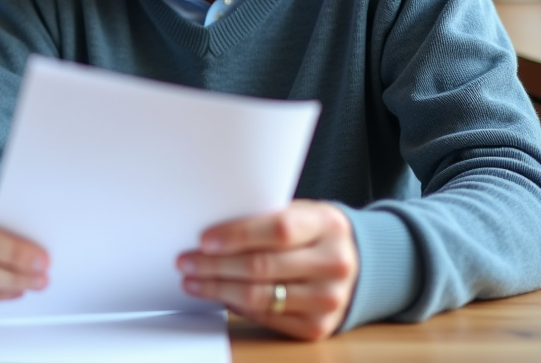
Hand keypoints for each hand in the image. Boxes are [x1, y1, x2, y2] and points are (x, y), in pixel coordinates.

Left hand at [176, 200, 357, 340]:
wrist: (355, 263)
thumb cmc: (313, 232)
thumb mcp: (300, 213)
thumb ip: (265, 218)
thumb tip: (211, 233)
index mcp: (327, 225)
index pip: (278, 230)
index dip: (237, 235)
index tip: (204, 240)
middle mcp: (333, 264)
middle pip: (262, 267)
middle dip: (215, 265)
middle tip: (185, 261)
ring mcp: (328, 299)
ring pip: (260, 297)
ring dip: (217, 289)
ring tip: (192, 280)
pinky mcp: (317, 327)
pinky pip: (266, 318)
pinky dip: (236, 307)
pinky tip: (218, 295)